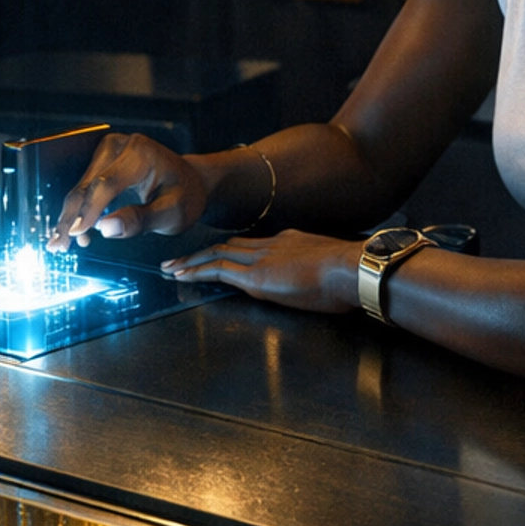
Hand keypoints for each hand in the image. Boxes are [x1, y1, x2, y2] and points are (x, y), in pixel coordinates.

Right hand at [49, 132, 207, 249]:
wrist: (191, 180)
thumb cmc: (185, 196)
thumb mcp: (172, 213)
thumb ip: (140, 220)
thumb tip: (105, 228)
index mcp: (141, 154)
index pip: (107, 183)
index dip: (89, 210)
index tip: (76, 234)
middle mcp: (119, 146)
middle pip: (87, 186)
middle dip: (71, 218)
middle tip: (59, 246)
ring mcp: (108, 151)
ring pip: (80, 188)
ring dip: (69, 217)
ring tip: (60, 244)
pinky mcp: (101, 161)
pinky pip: (84, 187)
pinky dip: (76, 211)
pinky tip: (69, 231)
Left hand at [162, 230, 361, 311]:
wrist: (353, 267)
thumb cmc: (352, 274)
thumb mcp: (334, 267)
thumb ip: (321, 272)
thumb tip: (324, 283)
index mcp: (290, 242)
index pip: (253, 244)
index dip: (231, 249)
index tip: (217, 254)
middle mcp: (271, 245)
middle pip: (229, 246)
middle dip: (203, 252)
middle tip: (180, 258)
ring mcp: (261, 259)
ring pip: (217, 255)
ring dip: (192, 261)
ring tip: (171, 267)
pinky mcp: (256, 277)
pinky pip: (218, 271)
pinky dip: (197, 272)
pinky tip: (181, 275)